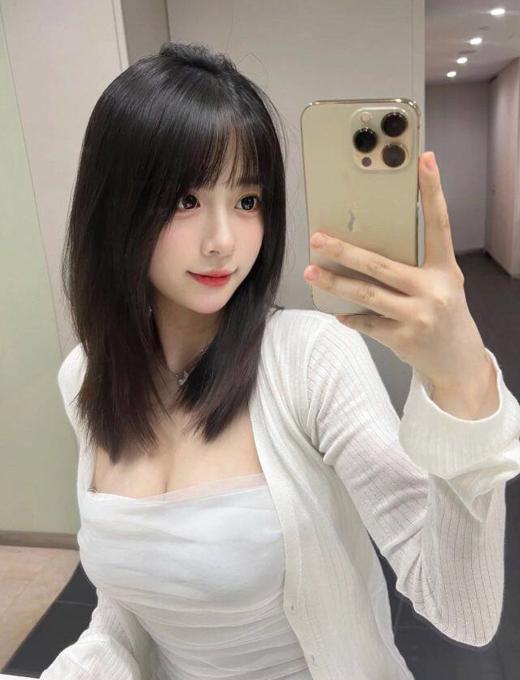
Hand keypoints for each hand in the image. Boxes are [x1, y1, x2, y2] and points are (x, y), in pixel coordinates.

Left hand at [303, 151, 489, 388]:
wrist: (458, 362)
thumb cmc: (445, 314)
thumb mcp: (443, 284)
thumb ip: (416, 265)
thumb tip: (369, 250)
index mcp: (444, 269)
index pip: (439, 224)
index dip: (433, 191)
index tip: (425, 160)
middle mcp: (433, 290)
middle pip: (381, 264)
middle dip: (345, 251)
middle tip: (318, 238)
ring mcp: (418, 315)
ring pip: (366, 294)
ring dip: (334, 284)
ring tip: (310, 271)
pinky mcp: (403, 338)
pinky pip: (366, 323)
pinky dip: (350, 318)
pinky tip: (339, 313)